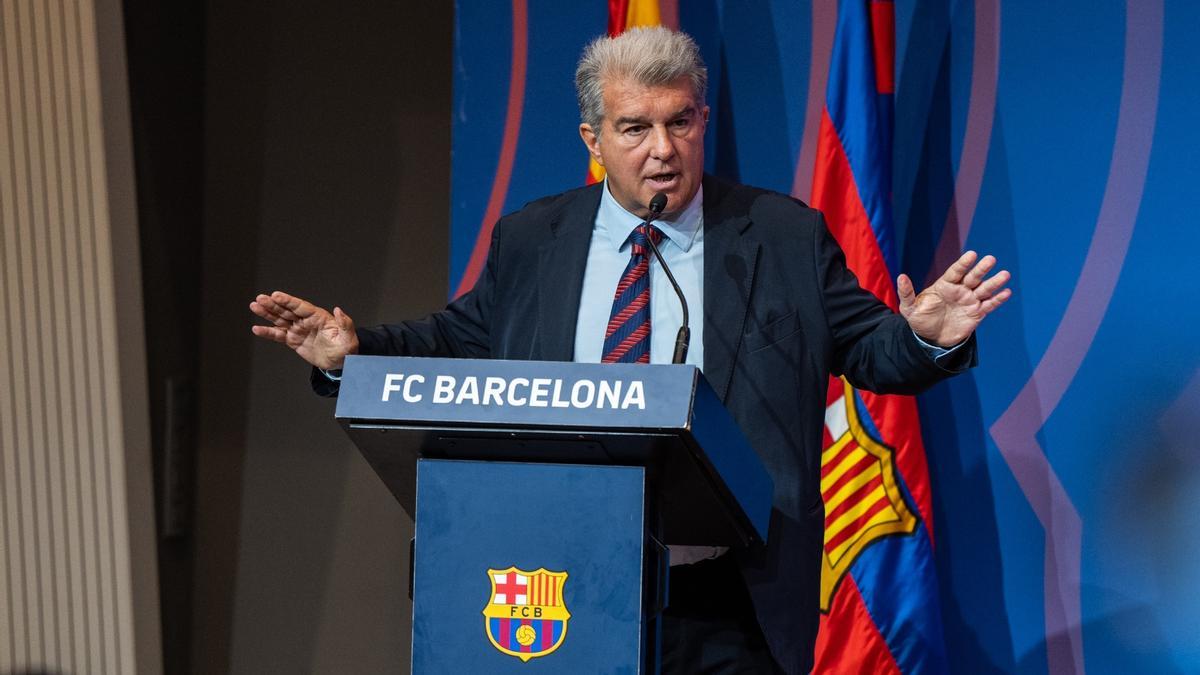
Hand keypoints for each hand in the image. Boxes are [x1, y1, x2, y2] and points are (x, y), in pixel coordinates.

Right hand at [249, 291, 358, 369]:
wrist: (341, 362)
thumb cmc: (347, 347)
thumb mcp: (349, 337)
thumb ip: (345, 323)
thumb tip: (338, 310)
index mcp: (318, 317)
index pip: (300, 306)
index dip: (288, 301)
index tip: (275, 295)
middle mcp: (306, 321)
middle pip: (287, 310)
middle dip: (273, 305)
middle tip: (260, 298)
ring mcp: (299, 330)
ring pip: (280, 320)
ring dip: (267, 314)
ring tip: (254, 306)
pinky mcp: (294, 340)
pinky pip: (278, 335)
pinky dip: (268, 332)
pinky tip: (256, 329)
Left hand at [897, 251, 1011, 347]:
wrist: (931, 338)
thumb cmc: (920, 319)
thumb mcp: (909, 308)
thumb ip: (906, 293)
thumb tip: (901, 276)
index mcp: (944, 285)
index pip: (955, 272)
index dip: (963, 263)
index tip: (972, 254)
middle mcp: (960, 290)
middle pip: (972, 277)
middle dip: (981, 269)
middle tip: (991, 259)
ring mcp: (970, 301)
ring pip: (984, 289)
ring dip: (994, 282)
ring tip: (1005, 274)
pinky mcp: (977, 313)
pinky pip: (989, 305)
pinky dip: (998, 299)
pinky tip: (1006, 292)